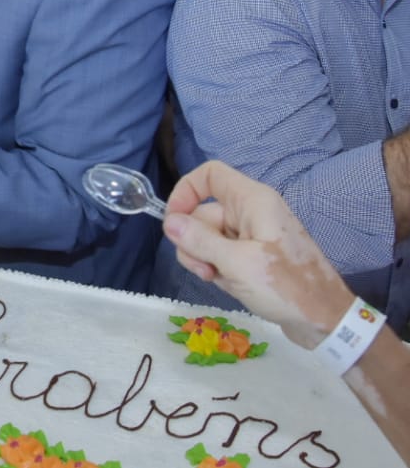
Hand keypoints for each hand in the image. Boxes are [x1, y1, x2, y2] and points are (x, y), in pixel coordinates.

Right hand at [164, 160, 353, 348]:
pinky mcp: (253, 255)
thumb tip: (169, 222)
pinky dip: (219, 269)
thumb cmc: (287, 287)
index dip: (186, 191)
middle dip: (195, 242)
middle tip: (205, 270)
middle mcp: (252, 212)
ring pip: (209, 237)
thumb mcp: (237, 264)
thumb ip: (200, 241)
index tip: (174, 221)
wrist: (325, 321)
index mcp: (253, 201)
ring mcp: (253, 234)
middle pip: (203, 213)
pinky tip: (233, 286)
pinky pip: (222, 253)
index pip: (210, 175)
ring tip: (220, 280)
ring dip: (206, 259)